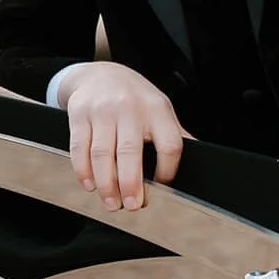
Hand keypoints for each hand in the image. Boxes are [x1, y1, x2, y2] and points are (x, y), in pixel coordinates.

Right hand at [56, 62, 186, 210]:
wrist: (99, 74)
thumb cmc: (134, 97)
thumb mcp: (159, 108)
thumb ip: (174, 134)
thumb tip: (198, 158)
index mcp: (156, 109)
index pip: (169, 144)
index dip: (168, 170)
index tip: (163, 186)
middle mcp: (129, 108)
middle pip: (131, 152)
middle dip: (131, 184)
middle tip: (132, 205)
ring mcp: (103, 111)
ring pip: (102, 154)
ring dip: (106, 184)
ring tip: (112, 202)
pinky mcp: (80, 115)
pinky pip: (80, 148)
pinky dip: (84, 171)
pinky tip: (90, 184)